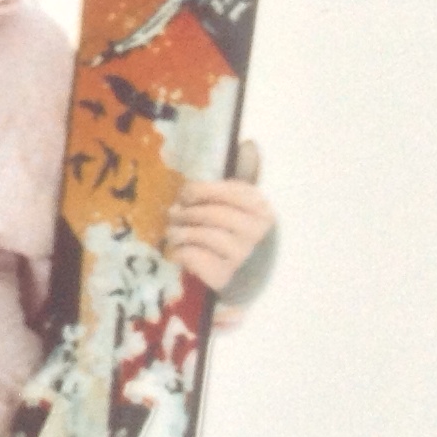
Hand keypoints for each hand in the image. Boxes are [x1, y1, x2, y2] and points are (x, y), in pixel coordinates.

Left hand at [165, 139, 274, 325]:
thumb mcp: (243, 214)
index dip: (204, 190)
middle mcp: (258, 235)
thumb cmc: (238, 245)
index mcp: (264, 213)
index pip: (235, 192)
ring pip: (203, 234)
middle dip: (188, 211)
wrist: (241, 293)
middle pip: (215, 213)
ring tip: (172, 233)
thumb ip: (239, 184)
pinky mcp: (225, 279)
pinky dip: (182, 252)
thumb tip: (249, 143)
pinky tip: (177, 252)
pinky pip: (196, 257)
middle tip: (173, 213)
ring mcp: (243, 258)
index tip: (186, 193)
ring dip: (181, 231)